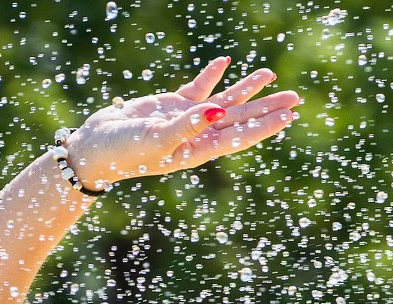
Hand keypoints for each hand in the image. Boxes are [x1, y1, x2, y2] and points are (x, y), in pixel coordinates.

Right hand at [61, 57, 302, 189]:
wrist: (96, 147)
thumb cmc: (124, 151)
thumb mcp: (156, 139)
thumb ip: (187, 126)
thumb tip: (218, 111)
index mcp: (199, 150)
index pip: (240, 135)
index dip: (265, 125)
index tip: (289, 116)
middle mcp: (198, 135)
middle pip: (241, 118)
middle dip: (268, 107)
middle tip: (296, 98)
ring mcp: (187, 119)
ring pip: (225, 101)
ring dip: (247, 89)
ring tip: (270, 75)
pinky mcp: (172, 105)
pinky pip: (199, 88)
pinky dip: (212, 75)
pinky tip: (226, 62)